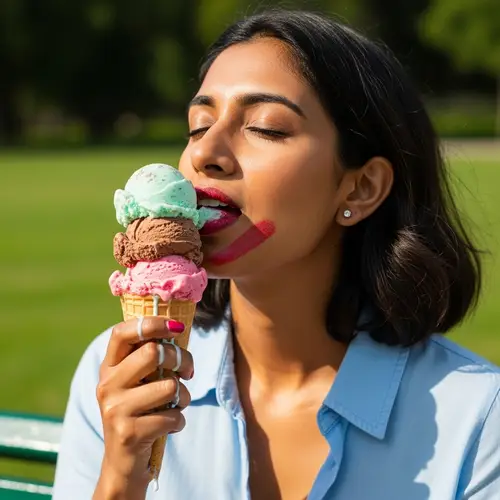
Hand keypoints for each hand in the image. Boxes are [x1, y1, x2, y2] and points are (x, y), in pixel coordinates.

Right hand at [95, 317, 192, 494]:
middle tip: (188, 371)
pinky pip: (172, 416)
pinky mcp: (128, 433)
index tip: (176, 327)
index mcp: (109, 367)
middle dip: (181, 359)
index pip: (123, 332)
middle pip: (153, 353)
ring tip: (177, 404)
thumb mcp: (138, 382)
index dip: (152, 323)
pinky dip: (179, 421)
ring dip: (184, 396)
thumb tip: (178, 327)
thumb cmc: (141, 412)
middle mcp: (107, 385)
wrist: (124, 463)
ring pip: (169, 386)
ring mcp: (115, 409)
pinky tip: (169, 425)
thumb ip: (150, 357)